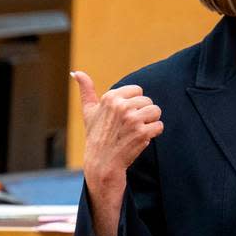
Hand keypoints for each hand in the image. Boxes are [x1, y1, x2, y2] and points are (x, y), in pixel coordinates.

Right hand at [71, 70, 163, 194]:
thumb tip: (76, 72)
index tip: (122, 116)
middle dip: (142, 113)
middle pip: (148, 101)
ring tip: (135, 131)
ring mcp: (132, 119)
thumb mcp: (89, 111)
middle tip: (128, 127)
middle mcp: (121, 106)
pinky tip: (140, 139)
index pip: (138, 90)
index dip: (133, 104)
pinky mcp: (142, 133)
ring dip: (150, 122)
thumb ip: (86, 90)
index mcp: (111, 97)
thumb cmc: (96, 136)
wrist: (102, 163)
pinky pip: (159, 126)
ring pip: (156, 111)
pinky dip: (153, 133)